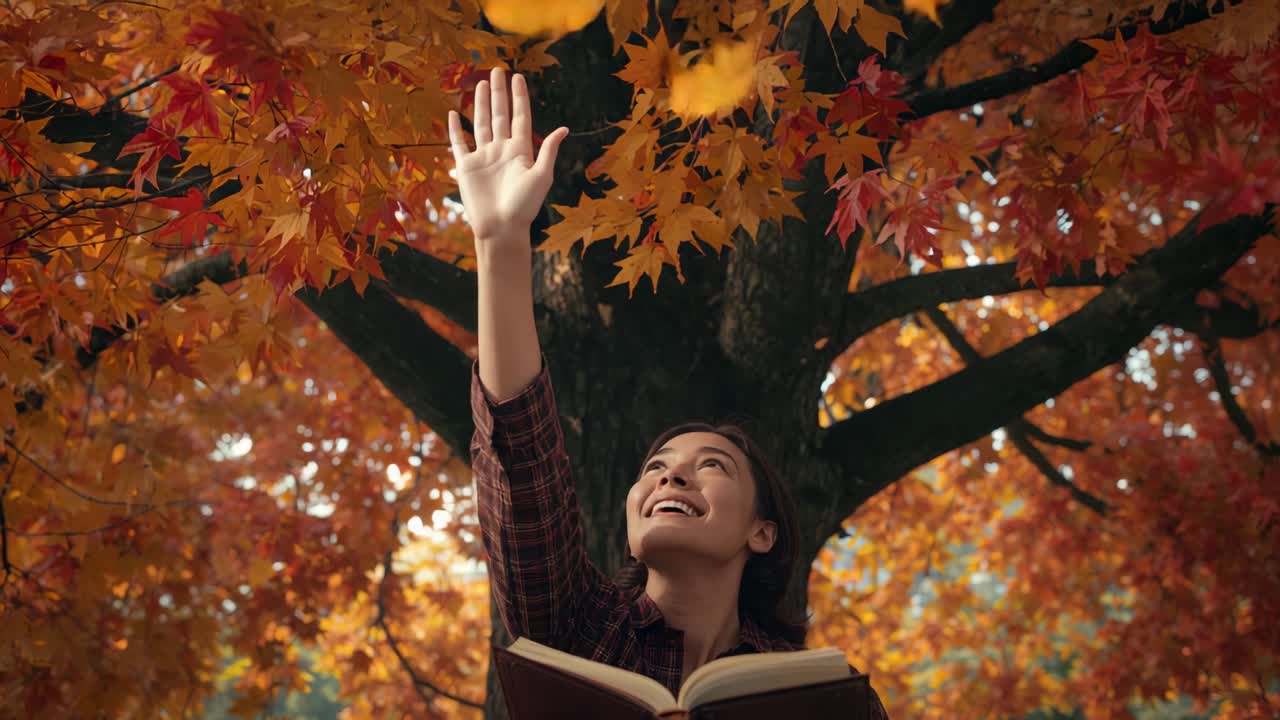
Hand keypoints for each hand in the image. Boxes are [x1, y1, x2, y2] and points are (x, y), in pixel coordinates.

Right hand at [448, 67, 568, 246]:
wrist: (501, 228)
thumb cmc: (524, 206)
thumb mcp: (541, 177)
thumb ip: (548, 151)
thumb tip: (563, 129)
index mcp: (520, 151)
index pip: (520, 117)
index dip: (519, 97)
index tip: (518, 77)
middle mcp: (502, 150)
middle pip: (500, 115)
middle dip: (499, 93)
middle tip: (497, 70)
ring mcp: (484, 157)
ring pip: (482, 124)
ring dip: (482, 104)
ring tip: (481, 84)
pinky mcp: (466, 168)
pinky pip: (459, 144)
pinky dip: (456, 129)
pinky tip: (454, 114)